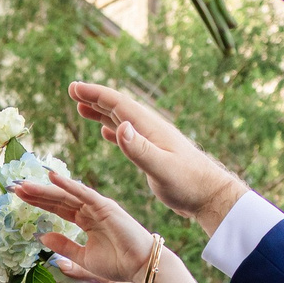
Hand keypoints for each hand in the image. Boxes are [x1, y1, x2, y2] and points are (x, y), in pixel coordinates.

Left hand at [10, 167, 157, 282]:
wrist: (140, 268)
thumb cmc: (117, 264)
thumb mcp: (83, 258)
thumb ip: (64, 246)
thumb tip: (43, 237)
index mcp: (85, 220)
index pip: (57, 207)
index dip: (38, 202)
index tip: (19, 197)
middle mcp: (90, 209)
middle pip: (58, 198)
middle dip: (36, 193)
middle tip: (15, 187)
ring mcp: (97, 206)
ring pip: (66, 194)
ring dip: (45, 188)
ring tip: (24, 184)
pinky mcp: (106, 207)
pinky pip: (83, 194)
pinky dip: (68, 185)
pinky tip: (52, 177)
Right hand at [68, 81, 247, 233]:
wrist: (210, 195)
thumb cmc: (188, 184)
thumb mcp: (162, 168)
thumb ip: (140, 149)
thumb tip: (119, 126)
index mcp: (150, 128)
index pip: (118, 105)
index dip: (95, 95)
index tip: (74, 87)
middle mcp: (151, 129)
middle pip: (118, 107)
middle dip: (95, 98)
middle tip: (72, 90)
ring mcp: (153, 140)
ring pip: (122, 120)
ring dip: (101, 112)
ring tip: (82, 107)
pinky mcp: (155, 152)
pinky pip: (130, 136)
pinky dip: (114, 130)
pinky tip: (108, 132)